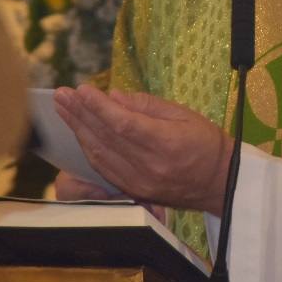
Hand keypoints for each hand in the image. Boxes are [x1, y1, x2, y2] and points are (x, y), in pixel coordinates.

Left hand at [53, 86, 232, 214]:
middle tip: (61, 94)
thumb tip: (114, 97)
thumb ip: (147, 105)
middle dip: (80, 114)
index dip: (99, 107)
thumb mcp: (183, 114)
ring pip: (100, 155)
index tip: (81, 89)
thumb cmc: (206, 142)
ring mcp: (140, 183)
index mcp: (166, 143)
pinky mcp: (134, 192)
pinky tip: (78, 132)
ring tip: (64, 109)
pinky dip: (89, 149)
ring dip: (78, 130)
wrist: (220, 183)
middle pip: (106, 138)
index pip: (123, 124)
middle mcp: (149, 166)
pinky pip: (104, 169)